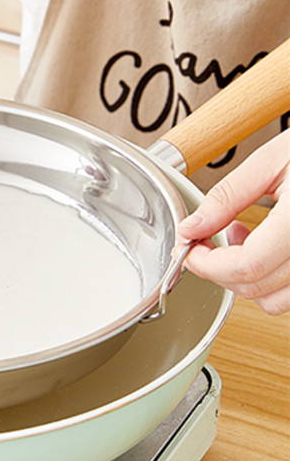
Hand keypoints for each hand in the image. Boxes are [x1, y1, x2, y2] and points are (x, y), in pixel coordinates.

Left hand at [175, 130, 289, 314]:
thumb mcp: (271, 160)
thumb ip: (226, 197)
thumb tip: (190, 228)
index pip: (245, 267)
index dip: (205, 263)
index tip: (185, 248)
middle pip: (255, 287)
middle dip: (216, 269)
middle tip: (202, 239)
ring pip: (274, 301)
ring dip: (243, 278)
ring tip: (236, 238)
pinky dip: (269, 281)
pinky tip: (261, 246)